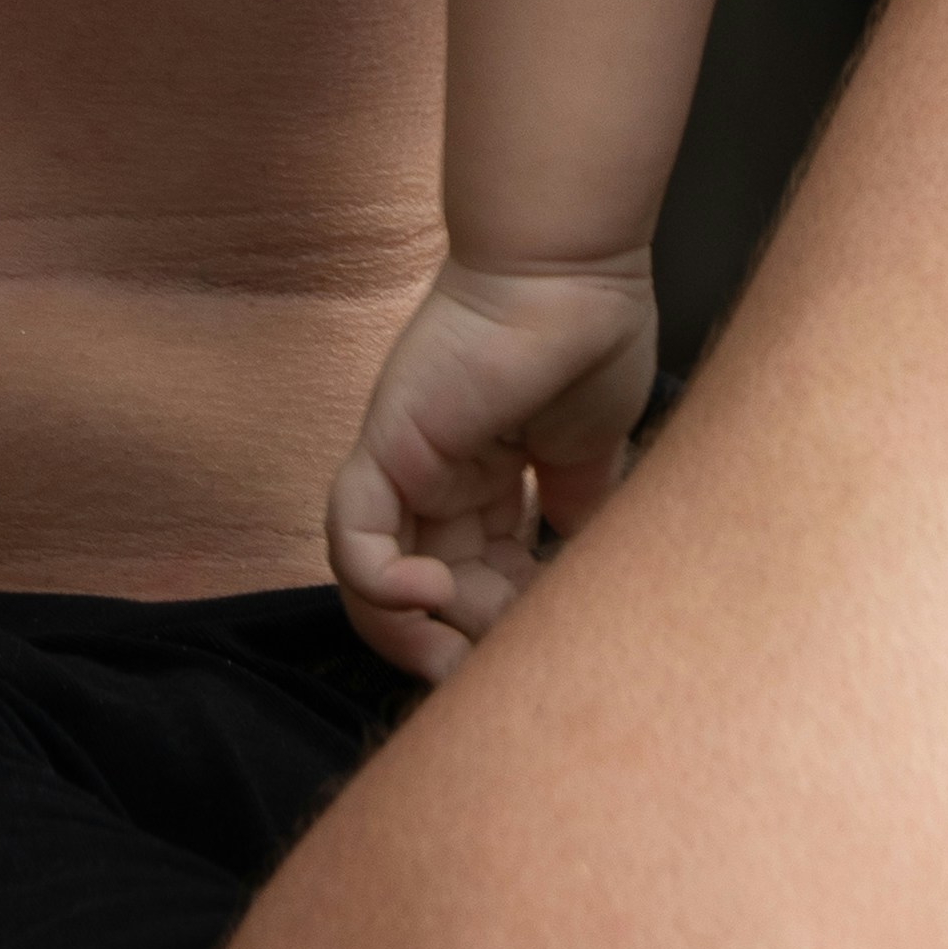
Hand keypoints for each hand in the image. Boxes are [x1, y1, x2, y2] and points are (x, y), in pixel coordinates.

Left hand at [328, 255, 663, 684]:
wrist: (577, 276)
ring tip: (461, 654)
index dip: (503, 628)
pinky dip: (382, 587)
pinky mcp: (383, 453)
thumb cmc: (591, 339)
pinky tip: (436, 595)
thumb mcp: (592, 454)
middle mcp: (435, 483)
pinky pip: (355, 542)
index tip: (543, 649)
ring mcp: (404, 469)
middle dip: (461, 646)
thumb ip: (575, 512)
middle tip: (498, 671)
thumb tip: (580, 572)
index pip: (475, 583)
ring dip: (415, 636)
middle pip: (424, 596)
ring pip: (375, 584)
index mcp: (484, 483)